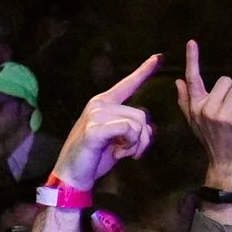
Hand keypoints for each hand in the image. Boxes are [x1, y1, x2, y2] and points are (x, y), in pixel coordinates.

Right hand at [55, 57, 158, 190]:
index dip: (144, 71)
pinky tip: (118, 154)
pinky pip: (128, 129)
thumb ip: (133, 129)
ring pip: (137, 124)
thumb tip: (151, 128)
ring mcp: (96, 114)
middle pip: (142, 115)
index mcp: (104, 103)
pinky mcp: (95, 128)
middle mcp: (100, 104)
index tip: (158, 57)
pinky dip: (129, 144)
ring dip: (136, 144)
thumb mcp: (118, 140)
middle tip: (131, 152)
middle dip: (144, 139)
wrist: (73, 175)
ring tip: (121, 153)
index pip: (128, 84)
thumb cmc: (95, 157)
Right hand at [172, 41, 231, 190]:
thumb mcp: (195, 123)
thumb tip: (178, 81)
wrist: (227, 165)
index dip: (192, 59)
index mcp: (196, 107)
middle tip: (231, 111)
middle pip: (226, 80)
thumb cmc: (214, 142)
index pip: (193, 79)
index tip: (192, 42)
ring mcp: (221, 115)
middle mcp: (206, 109)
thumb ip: (186, 101)